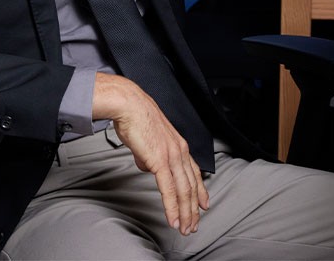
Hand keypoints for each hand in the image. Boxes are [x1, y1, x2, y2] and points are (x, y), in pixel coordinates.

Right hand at [92, 73, 208, 234]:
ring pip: (184, 191)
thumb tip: (148, 166)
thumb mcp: (148, 140)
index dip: (200, 191)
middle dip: (193, 209)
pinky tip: (173, 218)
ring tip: (184, 228)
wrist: (130, 105)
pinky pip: (169, 189)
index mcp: (179, 145)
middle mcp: (180, 151)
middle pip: (191, 186)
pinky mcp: (160, 161)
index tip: (203, 205)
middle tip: (193, 225)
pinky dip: (172, 207)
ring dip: (185, 213)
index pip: (194, 173)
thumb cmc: (136, 118)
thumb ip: (150, 155)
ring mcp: (172, 156)